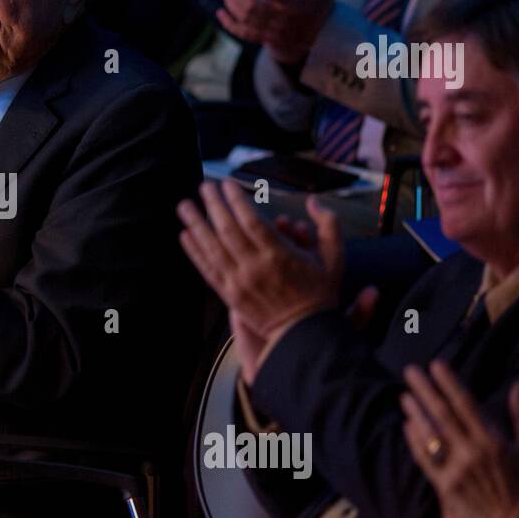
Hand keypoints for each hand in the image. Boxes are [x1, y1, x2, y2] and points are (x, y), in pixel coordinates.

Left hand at [179, 180, 342, 345]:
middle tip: (204, 186)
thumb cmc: (319, 293)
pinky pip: (207, 270)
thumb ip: (328, 225)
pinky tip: (185, 235)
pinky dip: (194, 252)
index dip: (236, 200)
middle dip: (214, 205)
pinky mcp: (229, 295)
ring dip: (196, 224)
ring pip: (212, 248)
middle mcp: (255, 267)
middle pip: (227, 230)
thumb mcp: (334, 258)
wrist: (303, 333)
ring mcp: (238, 282)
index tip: (227, 184)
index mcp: (279, 256)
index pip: (250, 221)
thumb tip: (313, 202)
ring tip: (184, 205)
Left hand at [216, 0, 333, 62]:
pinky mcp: (266, 39)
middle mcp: (283, 17)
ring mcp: (273, 30)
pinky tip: (220, 12)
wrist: (322, 34)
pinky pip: (243, 34)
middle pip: (252, 6)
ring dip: (231, 4)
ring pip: (246, 19)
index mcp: (296, 1)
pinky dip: (229, 24)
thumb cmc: (318, 1)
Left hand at [402, 367, 518, 517]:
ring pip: (429, 435)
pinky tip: (408, 425)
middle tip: (410, 370)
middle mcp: (472, 453)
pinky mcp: (444, 486)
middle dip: (424, 389)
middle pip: (442, 414)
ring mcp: (456, 471)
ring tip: (404, 395)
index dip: (449, 383)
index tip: (436, 364)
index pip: (465, 404)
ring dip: (415, 412)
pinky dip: (414, 441)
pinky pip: (424, 459)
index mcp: (493, 441)